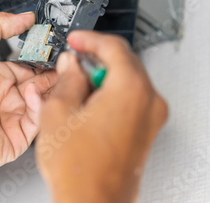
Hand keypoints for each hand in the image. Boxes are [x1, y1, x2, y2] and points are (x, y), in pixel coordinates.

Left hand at [0, 12, 56, 201]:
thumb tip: (23, 17)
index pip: (28, 64)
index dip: (42, 55)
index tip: (54, 45)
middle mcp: (6, 96)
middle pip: (40, 81)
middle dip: (53, 70)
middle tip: (66, 59)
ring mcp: (13, 117)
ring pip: (43, 100)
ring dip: (51, 86)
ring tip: (57, 73)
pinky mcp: (18, 137)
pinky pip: (37, 120)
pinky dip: (39, 105)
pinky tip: (32, 92)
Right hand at [36, 31, 167, 202]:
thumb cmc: (79, 169)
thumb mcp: (58, 112)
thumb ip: (66, 79)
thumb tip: (71, 65)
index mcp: (131, 90)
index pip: (114, 47)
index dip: (90, 39)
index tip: (76, 40)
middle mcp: (149, 102)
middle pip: (125, 62)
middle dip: (97, 56)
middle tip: (74, 57)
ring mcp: (151, 119)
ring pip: (128, 81)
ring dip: (103, 76)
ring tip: (76, 84)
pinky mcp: (146, 133)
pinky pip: (131, 100)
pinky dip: (111, 93)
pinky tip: (88, 104)